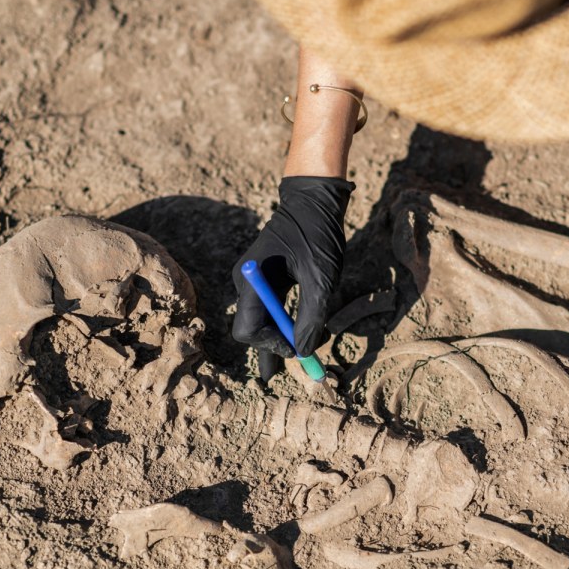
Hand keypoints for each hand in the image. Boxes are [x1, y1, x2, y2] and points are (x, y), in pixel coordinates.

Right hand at [232, 176, 353, 374]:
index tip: (299, 348)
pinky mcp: (266, 277)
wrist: (314, 199)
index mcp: (252, 281)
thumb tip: (305, 351)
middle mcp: (247, 282)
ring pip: (261, 321)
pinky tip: (298, 334)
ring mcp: (254, 280)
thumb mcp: (321, 278)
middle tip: (299, 369)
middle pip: (252, 329)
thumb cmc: (316, 233)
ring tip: (304, 354)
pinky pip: (270, 308)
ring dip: (283, 337)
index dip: (271, 346)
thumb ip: (312, 316)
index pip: (247, 330)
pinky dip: (285, 323)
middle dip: (275, 349)